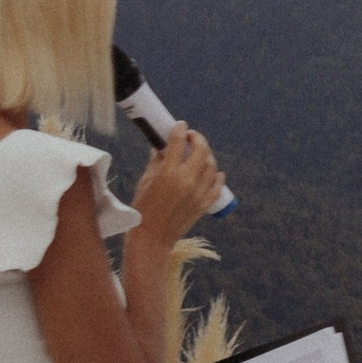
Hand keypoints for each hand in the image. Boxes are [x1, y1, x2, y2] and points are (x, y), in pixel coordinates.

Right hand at [133, 125, 225, 241]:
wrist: (152, 237)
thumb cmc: (144, 207)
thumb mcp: (146, 181)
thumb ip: (157, 161)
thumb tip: (164, 147)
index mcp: (169, 173)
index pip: (179, 142)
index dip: (180, 130)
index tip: (180, 125)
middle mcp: (186, 181)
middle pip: (201, 151)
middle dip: (198, 139)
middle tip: (192, 137)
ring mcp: (198, 193)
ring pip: (212, 166)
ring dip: (207, 156)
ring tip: (200, 153)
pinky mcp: (203, 205)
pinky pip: (217, 187)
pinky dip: (218, 177)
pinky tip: (216, 172)